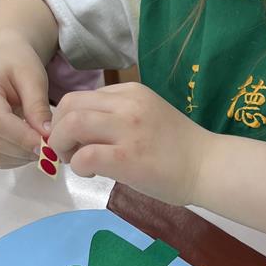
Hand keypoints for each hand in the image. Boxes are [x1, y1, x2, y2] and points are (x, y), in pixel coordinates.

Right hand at [0, 41, 51, 168]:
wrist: (4, 63)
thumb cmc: (16, 64)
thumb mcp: (33, 76)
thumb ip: (37, 105)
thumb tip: (45, 134)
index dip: (23, 136)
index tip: (47, 143)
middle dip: (25, 148)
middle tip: (51, 148)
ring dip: (22, 155)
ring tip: (42, 143)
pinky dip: (16, 157)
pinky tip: (30, 144)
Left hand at [48, 83, 210, 204]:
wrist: (208, 166)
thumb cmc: (179, 147)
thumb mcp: (146, 116)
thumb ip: (116, 117)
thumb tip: (81, 133)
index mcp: (131, 92)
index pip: (80, 97)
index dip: (65, 120)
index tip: (74, 140)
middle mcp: (127, 104)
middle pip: (69, 106)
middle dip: (57, 131)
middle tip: (68, 152)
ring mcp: (127, 129)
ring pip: (71, 125)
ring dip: (62, 145)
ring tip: (76, 161)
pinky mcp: (127, 157)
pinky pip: (84, 156)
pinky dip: (78, 166)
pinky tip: (92, 173)